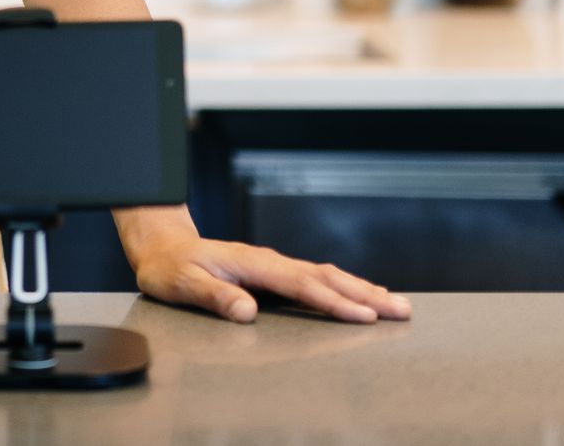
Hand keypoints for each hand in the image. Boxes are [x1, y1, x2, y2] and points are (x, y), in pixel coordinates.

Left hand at [134, 236, 412, 324]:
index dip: (334, 302)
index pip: (302, 285)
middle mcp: (269, 261)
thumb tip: (247, 311)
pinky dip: (343, 287)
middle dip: (365, 294)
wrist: (162, 247)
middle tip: (401, 310)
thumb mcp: (183, 284)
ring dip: (361, 289)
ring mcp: (273, 265)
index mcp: (253, 263)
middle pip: (326, 277)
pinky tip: (360, 297)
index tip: (365, 316)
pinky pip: (316, 278)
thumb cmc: (171, 268)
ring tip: (394, 304)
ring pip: (326, 275)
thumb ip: (215, 297)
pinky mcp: (273, 272)